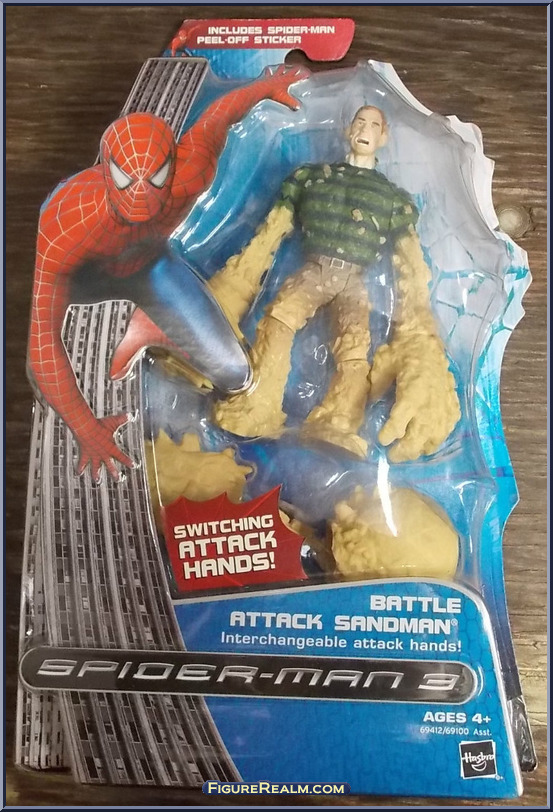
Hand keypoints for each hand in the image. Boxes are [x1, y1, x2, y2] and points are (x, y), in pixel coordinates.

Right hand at [76, 413, 133, 480]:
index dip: (128, 462)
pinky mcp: (85, 454)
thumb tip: (132, 414)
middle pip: (110, 466)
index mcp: (111, 449)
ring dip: (96, 475)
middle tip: (118, 480)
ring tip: (98, 481)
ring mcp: (94, 455)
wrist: (86, 427)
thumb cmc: (100, 424)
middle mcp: (103, 454)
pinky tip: (78, 474)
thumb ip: (123, 419)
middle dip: (114, 474)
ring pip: (96, 468)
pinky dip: (80, 467)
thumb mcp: (114, 421)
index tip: (134, 466)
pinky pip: (82, 462)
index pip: (122, 457)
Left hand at [262, 64, 309, 109]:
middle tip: (298, 67)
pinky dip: (268, 71)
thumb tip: (299, 107)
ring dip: (281, 68)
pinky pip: (268, 73)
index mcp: (286, 81)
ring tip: (283, 65)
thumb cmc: (273, 93)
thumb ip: (292, 103)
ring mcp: (274, 76)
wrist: (262, 89)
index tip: (308, 73)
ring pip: (279, 70)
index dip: (303, 76)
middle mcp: (281, 77)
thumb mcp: (285, 99)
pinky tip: (267, 69)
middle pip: (289, 72)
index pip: (297, 78)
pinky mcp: (266, 77)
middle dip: (295, 70)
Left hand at [369, 333, 460, 461]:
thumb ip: (376, 386)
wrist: (427, 342)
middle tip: (392, 456)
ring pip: (434, 438)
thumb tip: (371, 403)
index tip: (381, 441)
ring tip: (408, 452)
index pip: (399, 422)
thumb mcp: (382, 364)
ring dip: (420, 449)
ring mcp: (443, 407)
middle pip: (418, 438)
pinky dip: (437, 439)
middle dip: (404, 451)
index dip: (389, 435)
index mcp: (411, 393)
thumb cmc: (402, 352)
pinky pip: (447, 430)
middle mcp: (429, 404)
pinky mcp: (452, 405)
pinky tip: (427, 441)